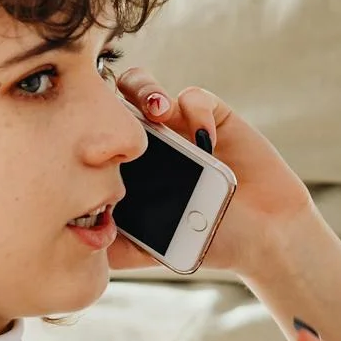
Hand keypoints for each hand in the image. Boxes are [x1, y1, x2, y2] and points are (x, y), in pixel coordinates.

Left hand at [106, 66, 313, 277]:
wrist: (263, 237)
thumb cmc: (211, 242)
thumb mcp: (153, 251)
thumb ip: (118, 248)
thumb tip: (77, 240)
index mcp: (130, 168)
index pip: (96, 136)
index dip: (85, 130)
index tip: (87, 144)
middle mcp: (150, 142)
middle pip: (114, 102)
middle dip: (109, 98)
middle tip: (116, 116)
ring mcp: (181, 126)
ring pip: (146, 88)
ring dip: (145, 91)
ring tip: (155, 111)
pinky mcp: (214, 117)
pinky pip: (195, 98)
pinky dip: (195, 110)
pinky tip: (205, 139)